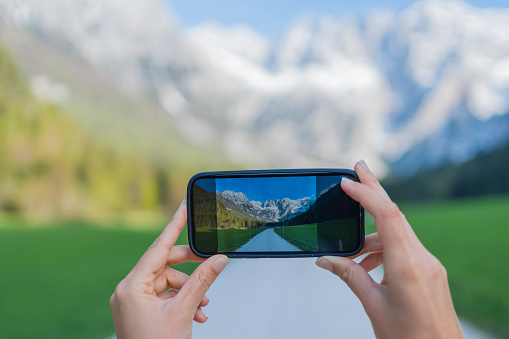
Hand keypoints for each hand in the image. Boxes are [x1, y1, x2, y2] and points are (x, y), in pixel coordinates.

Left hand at [110, 201, 228, 338]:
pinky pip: (164, 296)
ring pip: (167, 282)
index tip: (183, 207)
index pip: (158, 247)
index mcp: (132, 286)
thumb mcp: (183, 312)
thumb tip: (219, 259)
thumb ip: (202, 282)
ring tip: (204, 304)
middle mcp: (129, 290)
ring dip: (189, 290)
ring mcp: (133, 301)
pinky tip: (197, 313)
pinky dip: (181, 301)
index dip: (174, 225)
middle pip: (164, 264)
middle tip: (210, 261)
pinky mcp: (140, 311)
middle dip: (190, 268)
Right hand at [316, 160, 463, 338]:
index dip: (367, 193)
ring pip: (397, 232)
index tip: (347, 181)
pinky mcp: (429, 270)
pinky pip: (403, 247)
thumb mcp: (373, 306)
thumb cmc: (410, 338)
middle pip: (395, 213)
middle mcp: (422, 258)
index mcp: (408, 266)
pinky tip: (368, 266)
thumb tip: (326, 260)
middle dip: (374, 190)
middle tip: (358, 168)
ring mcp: (428, 263)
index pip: (388, 216)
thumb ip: (349, 277)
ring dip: (372, 234)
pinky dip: (382, 249)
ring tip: (352, 254)